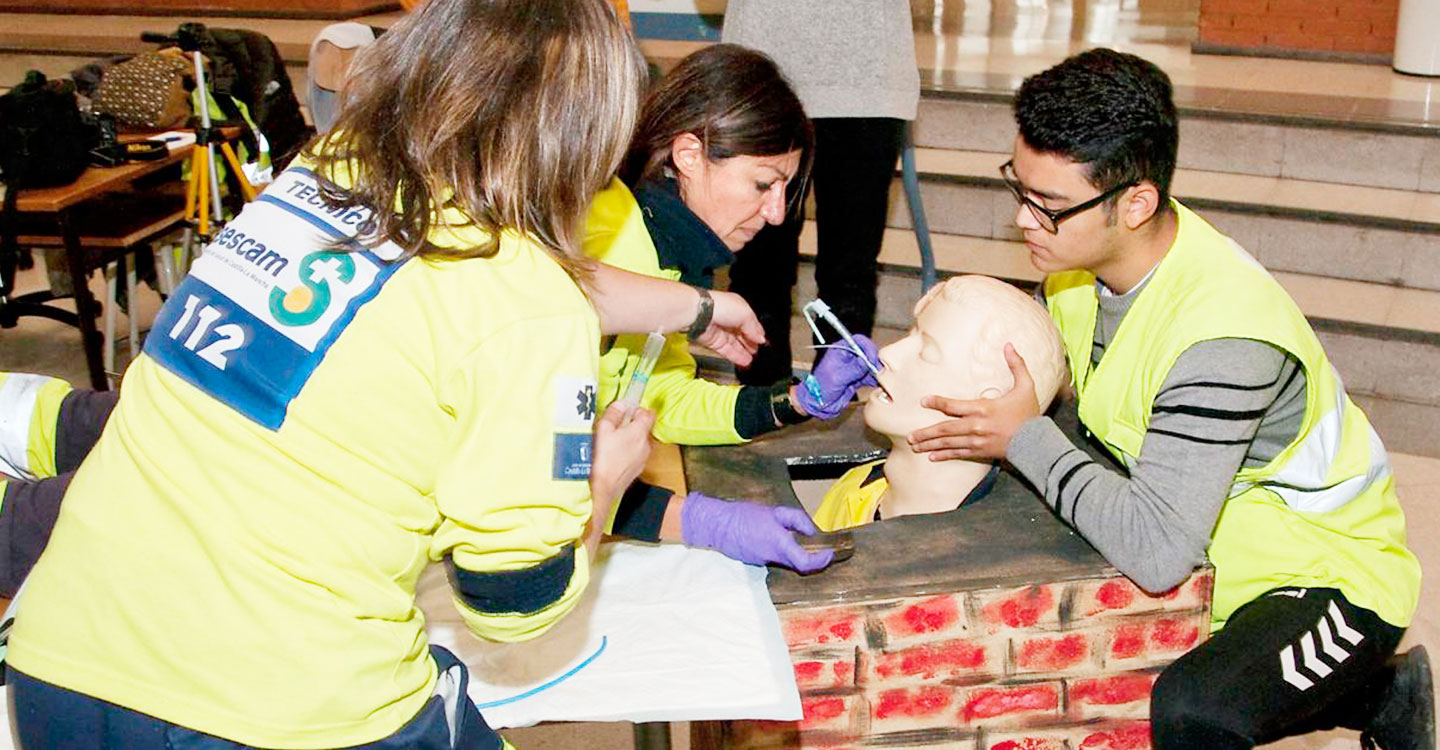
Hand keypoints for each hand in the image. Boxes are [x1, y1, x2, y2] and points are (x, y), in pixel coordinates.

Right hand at [590, 402, 655, 506]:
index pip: (649, 414)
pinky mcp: (637, 470)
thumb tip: (621, 405)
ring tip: (611, 442)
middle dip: (631, 426)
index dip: (639, 410)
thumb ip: (614, 414)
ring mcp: (643, 459)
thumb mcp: (603, 429)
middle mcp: (646, 445)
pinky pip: (635, 455)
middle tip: (615, 427)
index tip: (628, 410)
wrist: (603, 488)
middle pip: (643, 429)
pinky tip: (612, 456)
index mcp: (640, 432)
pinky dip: (627, 453)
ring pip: (639, 443)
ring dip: (629, 440)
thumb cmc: (602, 458)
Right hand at [680, 493, 833, 572]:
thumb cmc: (744, 515)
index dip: (821, 561)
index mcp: (779, 544)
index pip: (806, 563)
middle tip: (822, 550)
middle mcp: (772, 557)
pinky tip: (777, 540)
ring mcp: (763, 562)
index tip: (829, 553)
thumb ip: (796, 520)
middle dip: (813, 559)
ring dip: (796, 555)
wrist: (717, 525)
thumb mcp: (774, 511)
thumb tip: (811, 531)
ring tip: (801, 541)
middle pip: (799, 566)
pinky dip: (781, 552)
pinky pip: (774, 559)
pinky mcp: (755, 561)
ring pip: (787, 563)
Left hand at [694, 290, 765, 367]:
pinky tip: (745, 362)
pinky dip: (736, 357)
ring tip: (754, 360)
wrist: (699, 314)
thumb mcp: (745, 314)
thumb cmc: (721, 307)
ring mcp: (721, 331)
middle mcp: (729, 319)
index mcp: (738, 308)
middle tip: (759, 351)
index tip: (763, 342)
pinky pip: (727, 351)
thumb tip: (761, 339)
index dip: (757, 332)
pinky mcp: (714, 343)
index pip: (750, 322)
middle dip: (751, 343)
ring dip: (744, 352)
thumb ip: (754, 328)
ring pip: (735, 344)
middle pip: (743, 334)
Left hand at [795, 334, 879, 419]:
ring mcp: (853, 367)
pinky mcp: (857, 378)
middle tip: (878, 371)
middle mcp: (848, 356)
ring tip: (879, 378)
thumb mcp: (838, 377)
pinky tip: (877, 384)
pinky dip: (874, 379)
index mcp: (840, 350)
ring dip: (876, 371)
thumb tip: (867, 360)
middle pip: (867, 352)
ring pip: (870, 364)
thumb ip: (854, 369)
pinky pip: (869, 376)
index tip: (872, 359)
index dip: (868, 347)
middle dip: (874, 360)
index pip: (858, 341)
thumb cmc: (820, 388)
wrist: (817, 403)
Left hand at [906, 343, 1039, 460]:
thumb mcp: (1026, 386)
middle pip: (945, 429)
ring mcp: (977, 441)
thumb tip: (1009, 345)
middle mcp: (976, 426)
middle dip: (926, 433)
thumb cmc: (1029, 414)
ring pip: (948, 443)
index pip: (953, 406)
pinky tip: (932, 457)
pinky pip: (958, 454)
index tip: (923, 401)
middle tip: (910, 435)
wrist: (1037, 442)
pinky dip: (944, 455)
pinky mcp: (980, 452)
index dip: (937, 402)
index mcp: (983, 409)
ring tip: (914, 446)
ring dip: (930, 445)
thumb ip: (1017, 365)